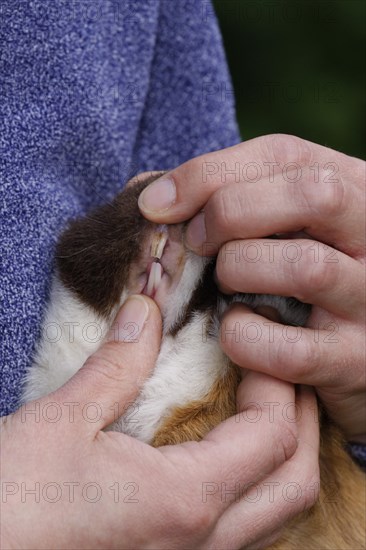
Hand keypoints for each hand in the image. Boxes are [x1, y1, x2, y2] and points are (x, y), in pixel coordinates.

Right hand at [1, 294, 318, 548]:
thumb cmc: (12, 502)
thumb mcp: (63, 422)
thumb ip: (118, 364)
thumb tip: (146, 312)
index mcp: (185, 501)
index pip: (273, 435)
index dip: (276, 382)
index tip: (251, 343)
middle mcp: (202, 544)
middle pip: (296, 482)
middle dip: (304, 420)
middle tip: (281, 373)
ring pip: (277, 514)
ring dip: (287, 456)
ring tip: (267, 408)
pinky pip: (245, 531)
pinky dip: (258, 486)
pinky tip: (230, 455)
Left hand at [138, 134, 365, 442]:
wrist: (354, 350)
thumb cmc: (299, 278)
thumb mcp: (284, 225)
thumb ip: (238, 198)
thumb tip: (155, 198)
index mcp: (355, 191)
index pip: (285, 156)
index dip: (209, 172)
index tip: (155, 204)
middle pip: (314, 195)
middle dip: (231, 211)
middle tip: (195, 242)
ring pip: (307, 266)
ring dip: (240, 272)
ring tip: (225, 287)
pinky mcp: (356, 361)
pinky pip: (291, 349)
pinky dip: (245, 338)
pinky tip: (237, 334)